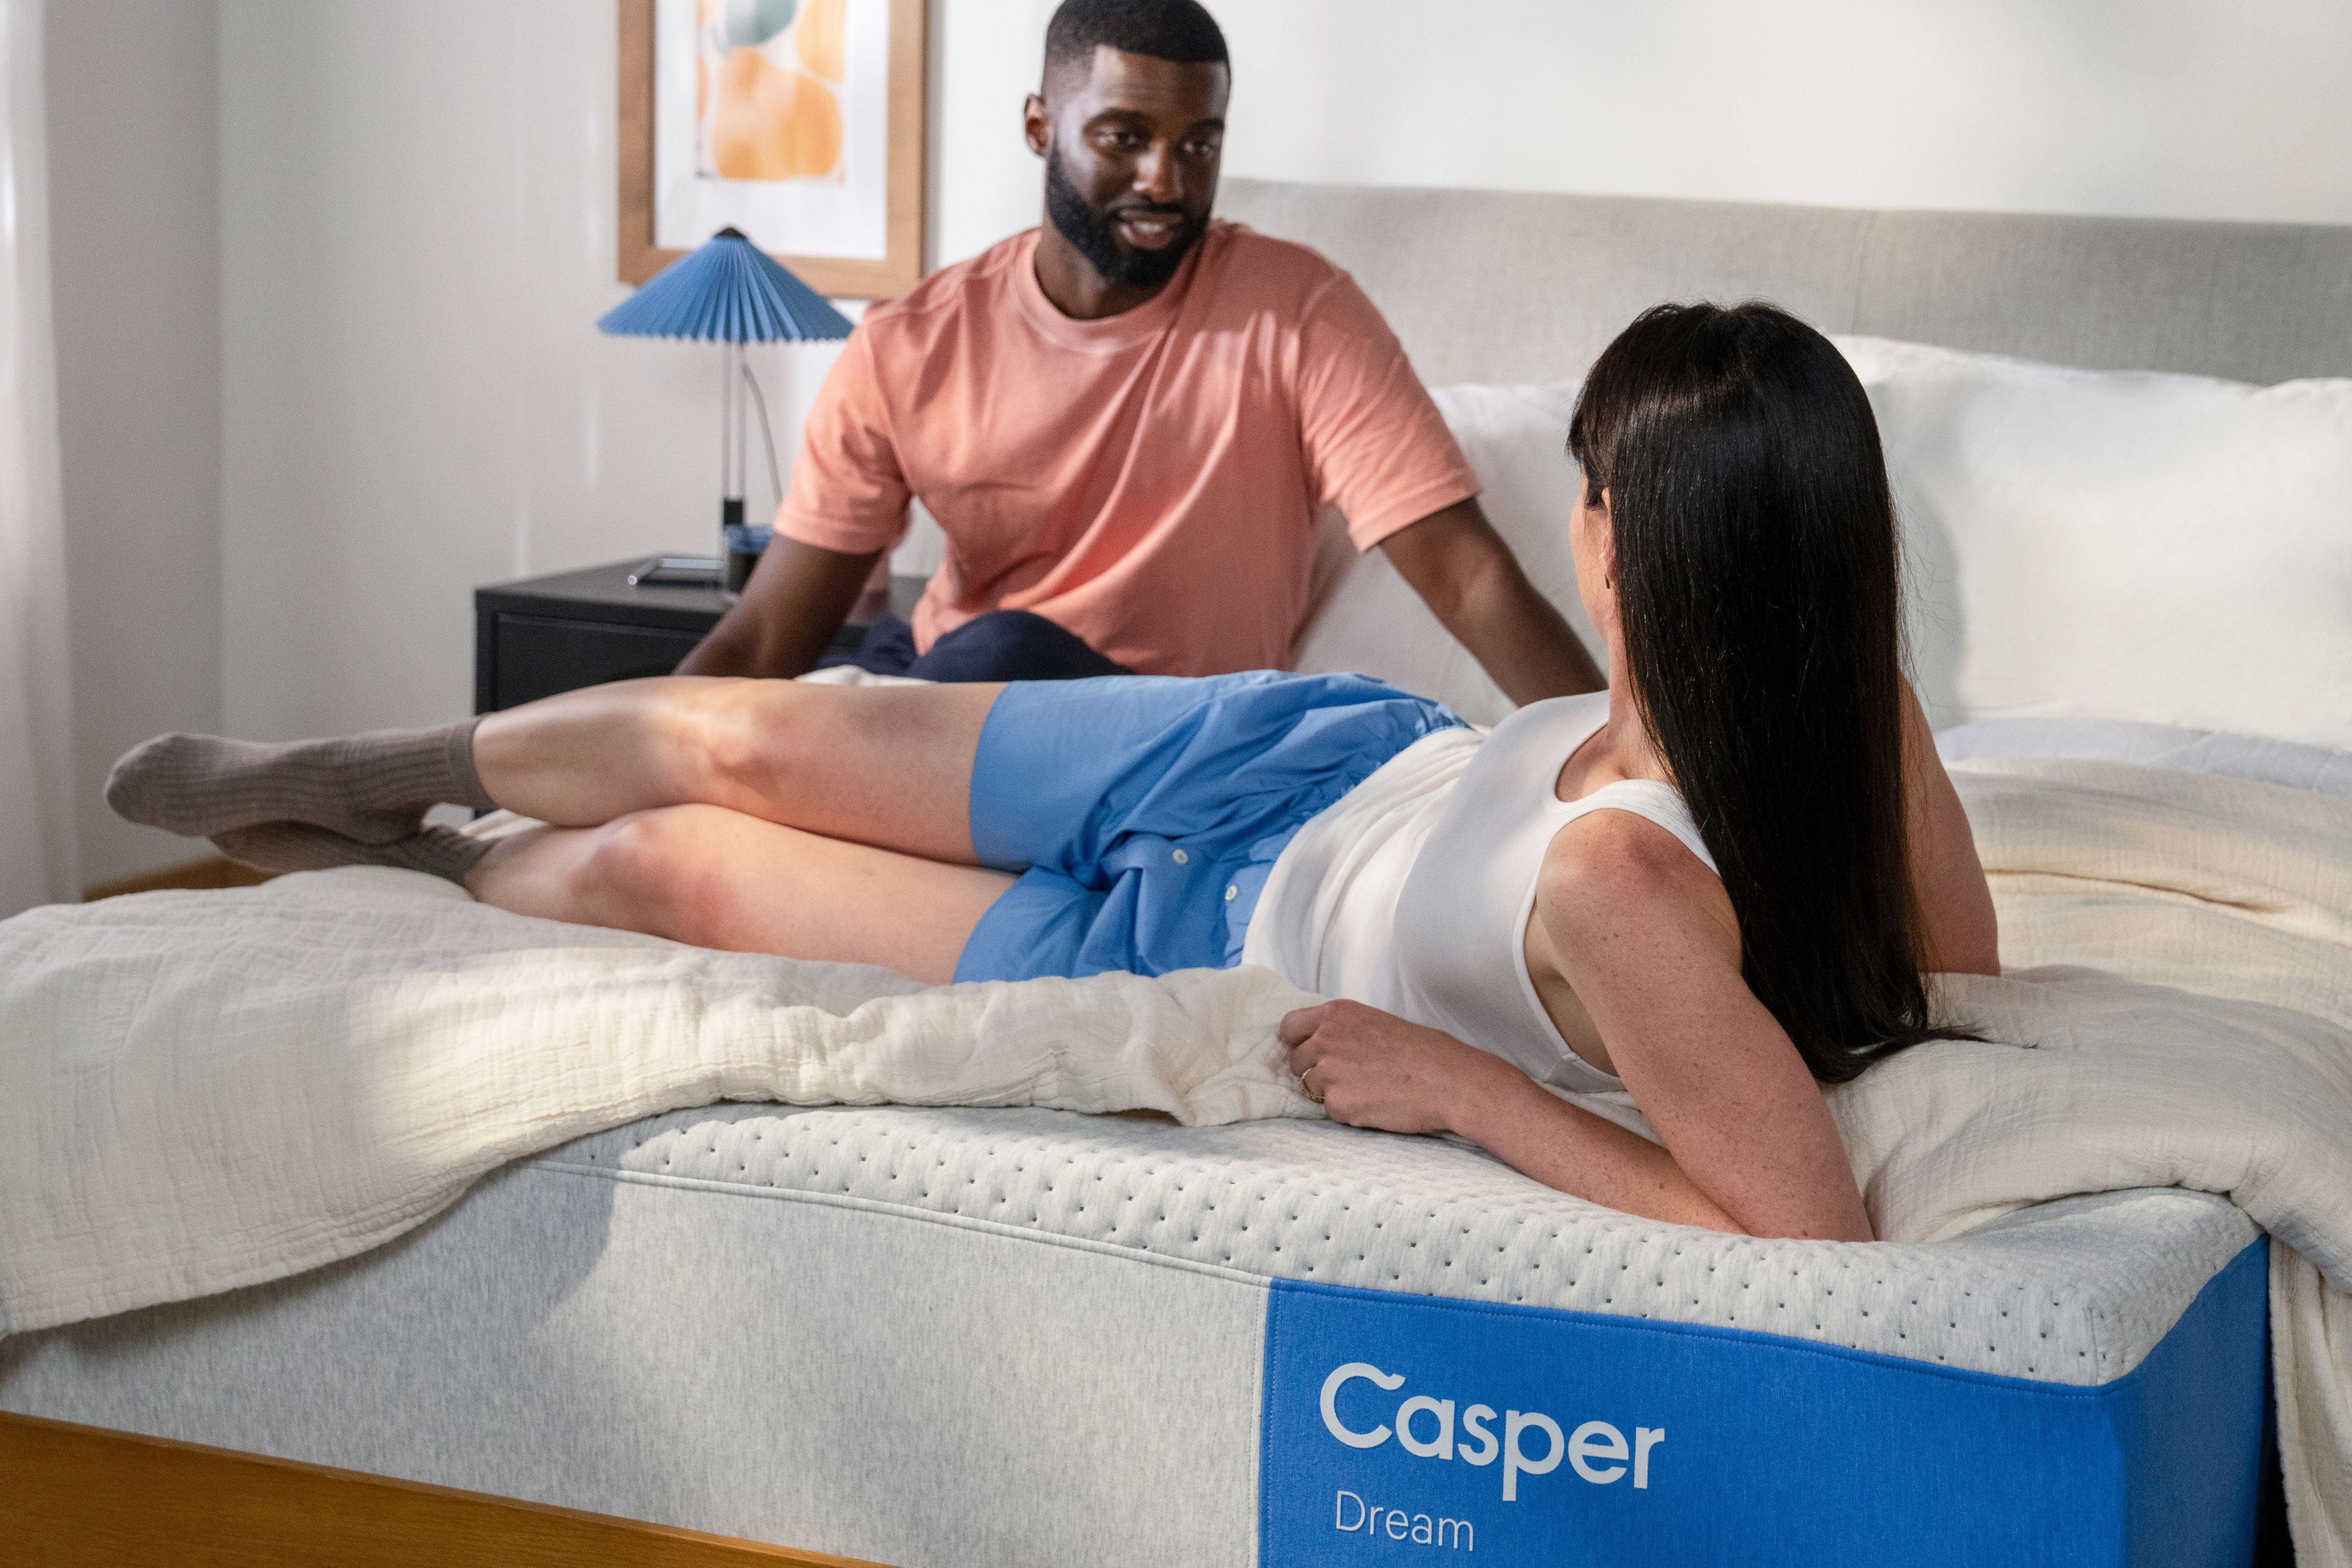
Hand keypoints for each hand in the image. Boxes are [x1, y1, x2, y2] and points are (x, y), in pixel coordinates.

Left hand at [1278, 1000, 1511, 1135]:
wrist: (1449, 1081)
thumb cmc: (1425, 1052)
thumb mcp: (1377, 1023)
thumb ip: (1344, 1031)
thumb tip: (1323, 1044)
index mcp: (1337, 1014)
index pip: (1289, 1027)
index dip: (1299, 1043)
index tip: (1312, 1053)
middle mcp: (1326, 1038)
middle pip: (1295, 1061)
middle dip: (1314, 1071)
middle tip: (1349, 1078)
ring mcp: (1329, 1072)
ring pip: (1311, 1087)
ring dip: (1332, 1092)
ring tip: (1368, 1090)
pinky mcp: (1338, 1103)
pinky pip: (1331, 1111)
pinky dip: (1349, 1111)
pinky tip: (1376, 1105)